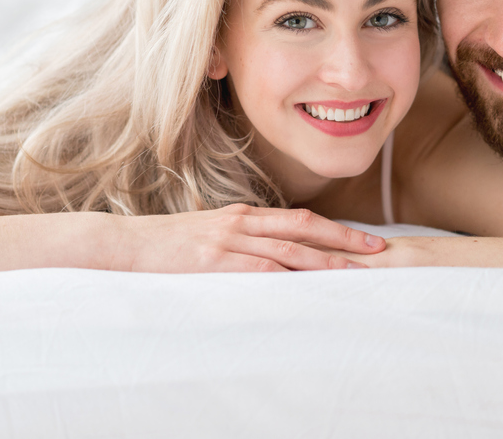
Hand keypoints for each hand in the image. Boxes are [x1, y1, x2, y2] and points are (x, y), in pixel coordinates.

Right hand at [116, 204, 384, 272]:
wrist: (124, 244)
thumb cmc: (165, 246)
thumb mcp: (208, 236)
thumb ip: (240, 243)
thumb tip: (271, 260)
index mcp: (243, 215)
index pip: (300, 220)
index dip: (334, 230)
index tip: (364, 240)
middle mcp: (242, 223)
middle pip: (305, 228)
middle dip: (344, 240)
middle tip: (378, 250)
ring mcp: (229, 240)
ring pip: (289, 249)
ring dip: (325, 262)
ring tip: (355, 273)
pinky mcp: (215, 261)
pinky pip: (259, 268)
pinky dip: (288, 277)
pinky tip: (308, 286)